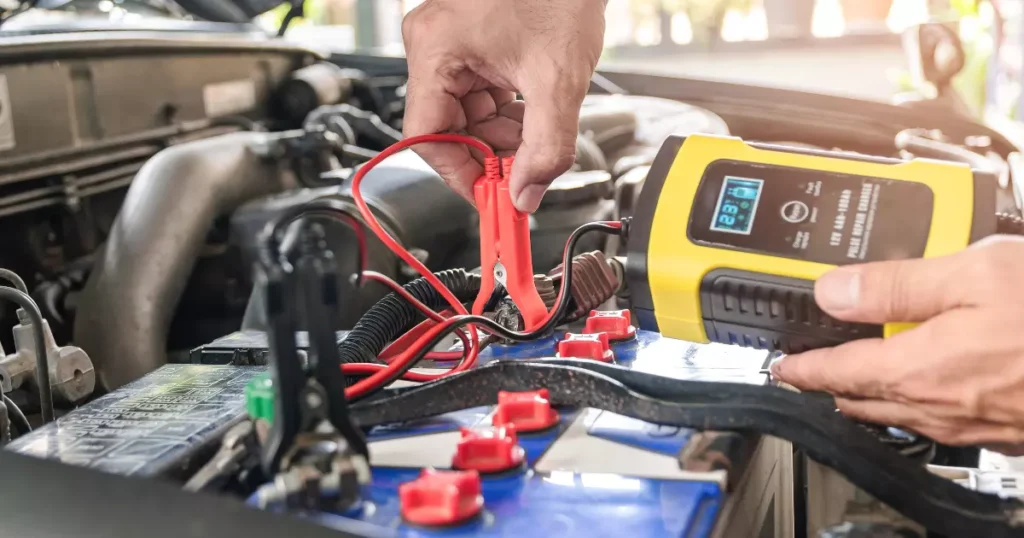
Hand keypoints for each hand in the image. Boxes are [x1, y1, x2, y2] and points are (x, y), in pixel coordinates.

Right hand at [401, 0, 604, 211]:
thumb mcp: (557, 79)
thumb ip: (545, 147)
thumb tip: (527, 193)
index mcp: (435, 49)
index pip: (426, 137)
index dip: (460, 176)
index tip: (490, 200)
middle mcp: (433, 45)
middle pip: (448, 128)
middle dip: (488, 155)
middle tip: (523, 177)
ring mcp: (451, 44)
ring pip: (466, 115)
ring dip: (501, 137)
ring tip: (537, 139)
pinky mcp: (472, 44)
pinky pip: (479, 95)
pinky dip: (506, 114)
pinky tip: (533, 117)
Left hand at [770, 235, 1023, 454]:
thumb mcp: (975, 274)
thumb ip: (897, 285)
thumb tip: (834, 291)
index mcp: (920, 370)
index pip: (838, 373)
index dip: (803, 368)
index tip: (781, 368)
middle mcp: (942, 409)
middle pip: (864, 400)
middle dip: (832, 385)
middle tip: (812, 371)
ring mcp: (977, 427)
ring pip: (903, 415)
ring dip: (874, 396)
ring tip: (858, 379)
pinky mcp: (1010, 433)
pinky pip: (945, 424)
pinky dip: (921, 405)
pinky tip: (931, 387)